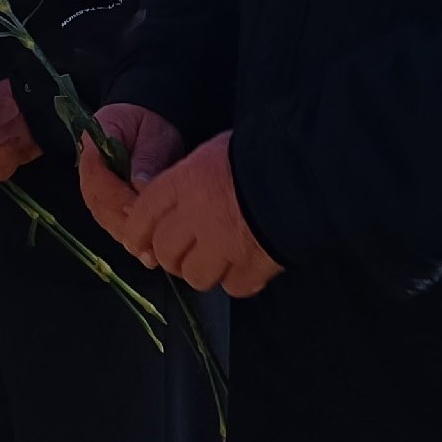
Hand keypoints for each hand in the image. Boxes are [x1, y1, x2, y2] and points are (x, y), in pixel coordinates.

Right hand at [78, 102, 186, 249]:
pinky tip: (147, 255)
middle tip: (150, 238)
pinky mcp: (105, 204)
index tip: (139, 207)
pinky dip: (128, 240)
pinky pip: (111, 224)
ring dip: (126, 236)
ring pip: (104, 217)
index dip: (116, 194)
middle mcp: (89, 171)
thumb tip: (141, 185)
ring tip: (151, 253)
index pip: (96, 174)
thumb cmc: (149, 126)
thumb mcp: (153, 133)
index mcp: (94, 144)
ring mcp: (95, 190)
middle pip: (98, 202)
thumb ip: (146, 156)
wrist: (147, 125)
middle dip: (123, 222)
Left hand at [117, 131, 282, 296]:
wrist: (305, 172)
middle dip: (171, 256)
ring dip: (202, 271)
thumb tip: (166, 200)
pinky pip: (234, 287)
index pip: (143, 216)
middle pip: (166, 252)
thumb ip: (186, 180)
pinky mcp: (253, 267)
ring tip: (216, 260)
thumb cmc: (259, 154)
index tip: (138, 241)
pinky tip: (245, 265)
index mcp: (183, 184)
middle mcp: (197, 217)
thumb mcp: (212, 154)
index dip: (137, 233)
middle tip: (183, 251)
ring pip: (195, 276)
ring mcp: (225, 246)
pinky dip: (238, 280)